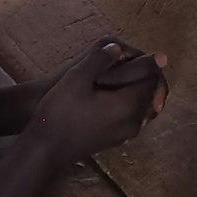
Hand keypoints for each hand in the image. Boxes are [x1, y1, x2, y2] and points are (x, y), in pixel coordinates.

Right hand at [27, 38, 168, 164]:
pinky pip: (132, 116)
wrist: (46, 150)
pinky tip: (112, 94)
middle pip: (150, 93)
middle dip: (144, 75)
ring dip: (137, 89)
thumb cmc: (60, 112)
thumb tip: (118, 47)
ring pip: (142, 105)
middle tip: (134, 60)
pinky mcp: (116, 139)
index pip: (151, 78)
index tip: (140, 51)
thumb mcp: (76, 78)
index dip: (147, 62)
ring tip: (124, 74)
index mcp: (128, 104)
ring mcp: (125, 133)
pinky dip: (129, 102)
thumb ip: (99, 59)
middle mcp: (133, 121)